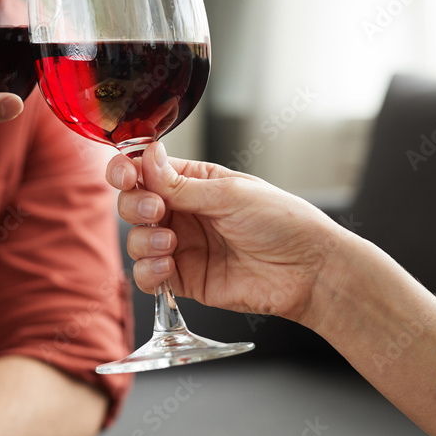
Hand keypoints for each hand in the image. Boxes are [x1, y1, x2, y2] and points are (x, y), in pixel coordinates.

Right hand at [107, 142, 354, 326]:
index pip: (145, 170)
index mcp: (193, 182)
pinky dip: (149, 271)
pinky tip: (168, 266)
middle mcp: (182, 212)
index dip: (127, 170)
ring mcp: (180, 246)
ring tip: (170, 245)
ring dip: (143, 240)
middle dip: (135, 205)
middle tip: (157, 211)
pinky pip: (147, 276)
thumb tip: (146, 157)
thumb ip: (181, 184)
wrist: (308, 271)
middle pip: (132, 203)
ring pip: (135, 239)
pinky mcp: (184, 278)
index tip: (127, 176)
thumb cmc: (283, 222)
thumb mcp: (231, 194)